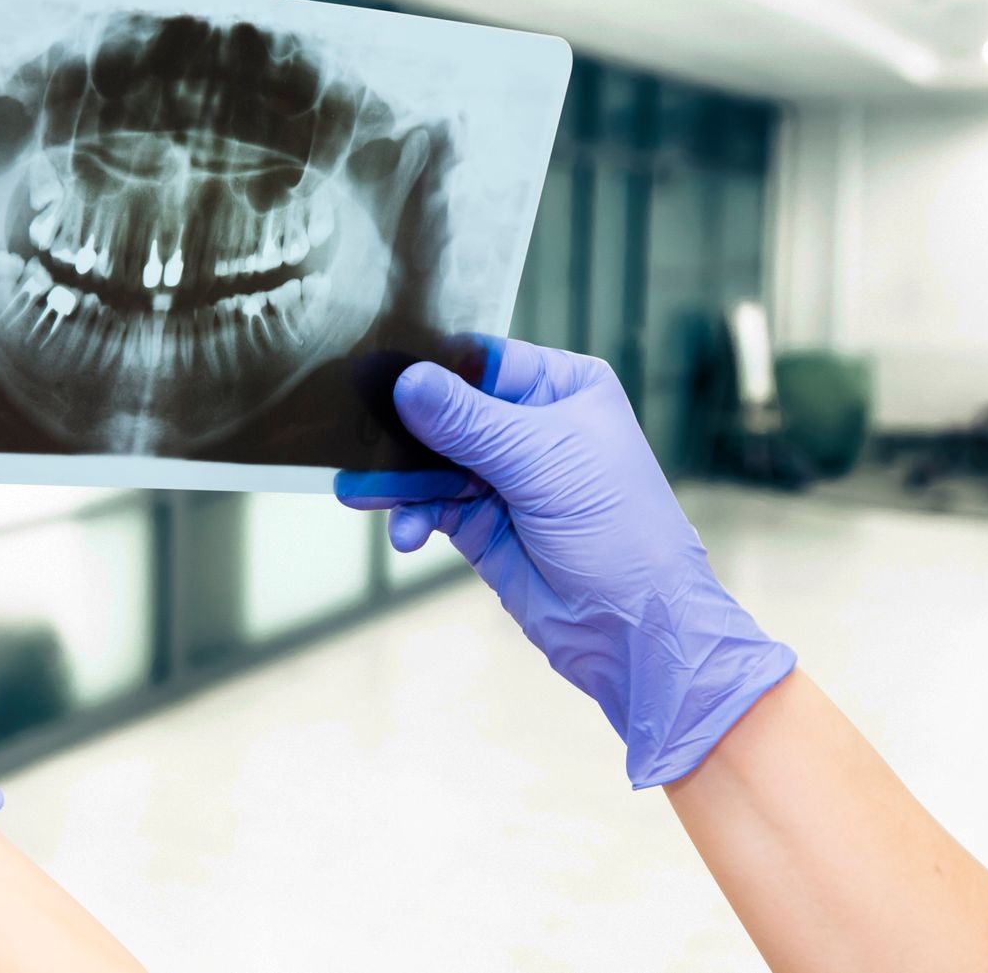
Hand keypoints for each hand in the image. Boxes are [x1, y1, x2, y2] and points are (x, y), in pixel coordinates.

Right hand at [336, 338, 794, 786]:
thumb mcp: (540, 460)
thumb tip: (406, 380)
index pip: (480, 358)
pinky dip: (411, 513)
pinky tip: (405, 533)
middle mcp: (531, 423)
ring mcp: (503, 474)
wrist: (634, 628)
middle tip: (353, 436)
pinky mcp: (481, 520)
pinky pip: (430, 503)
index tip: (374, 368)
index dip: (429, 364)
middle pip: (445, 409)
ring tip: (362, 492)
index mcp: (561, 386)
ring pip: (430, 459)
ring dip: (399, 478)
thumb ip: (467, 420)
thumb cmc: (617, 529)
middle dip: (403, 427)